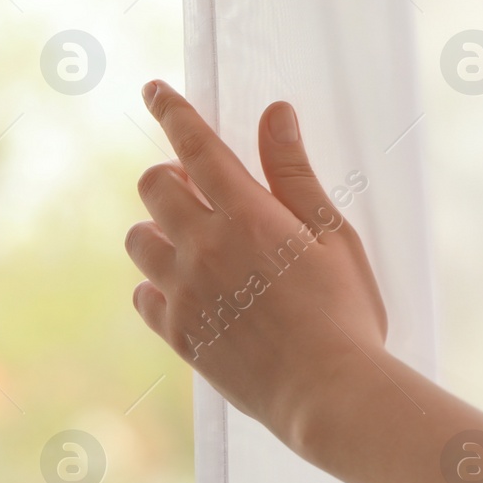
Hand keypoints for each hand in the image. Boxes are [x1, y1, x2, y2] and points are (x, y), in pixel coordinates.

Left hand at [125, 79, 388, 452]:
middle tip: (198, 189)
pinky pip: (142, 294)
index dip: (171, 111)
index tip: (154, 90)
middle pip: (153, 187)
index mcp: (245, 214)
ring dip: (158, 231)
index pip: (194, 145)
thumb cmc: (344, 312)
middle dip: (169, 177)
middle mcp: (202, 246)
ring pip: (138, 240)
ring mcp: (183, 291)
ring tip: (195, 244)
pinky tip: (186, 290)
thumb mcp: (331, 236)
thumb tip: (275, 114)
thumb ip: (294, 174)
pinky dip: (156, 285)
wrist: (328, 392)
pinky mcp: (176, 332)